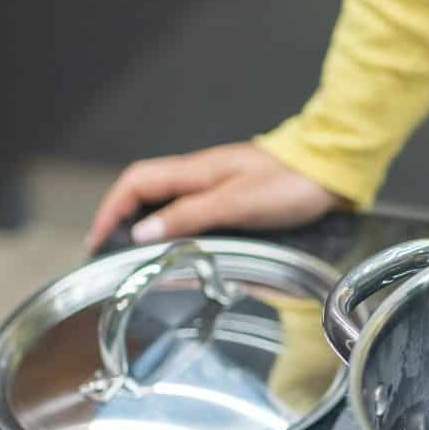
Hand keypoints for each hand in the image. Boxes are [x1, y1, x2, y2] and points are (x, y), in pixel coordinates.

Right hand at [84, 142, 343, 250]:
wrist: (331, 173)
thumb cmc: (291, 184)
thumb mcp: (237, 203)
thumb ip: (191, 216)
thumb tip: (143, 232)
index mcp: (195, 172)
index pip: (135, 183)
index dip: (111, 210)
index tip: (97, 239)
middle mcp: (200, 176)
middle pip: (144, 192)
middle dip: (121, 219)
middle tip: (110, 253)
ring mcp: (216, 186)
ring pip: (166, 203)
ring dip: (147, 226)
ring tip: (137, 256)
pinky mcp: (233, 198)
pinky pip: (191, 212)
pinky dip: (175, 229)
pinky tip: (179, 248)